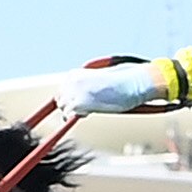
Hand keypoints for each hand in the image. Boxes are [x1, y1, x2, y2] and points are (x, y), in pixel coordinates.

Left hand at [52, 60, 170, 114]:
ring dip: (74, 111)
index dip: (71, 98)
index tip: (80, 103)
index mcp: (75, 73)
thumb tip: (77, 102)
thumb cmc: (122, 82)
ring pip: (64, 107)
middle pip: (60, 99)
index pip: (63, 90)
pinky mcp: (78, 103)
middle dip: (70, 105)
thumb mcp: (99, 81)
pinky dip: (76, 117)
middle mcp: (71, 81)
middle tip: (86, 109)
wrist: (131, 84)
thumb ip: (86, 88)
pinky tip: (89, 113)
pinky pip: (68, 115)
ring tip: (90, 109)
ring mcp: (73, 92)